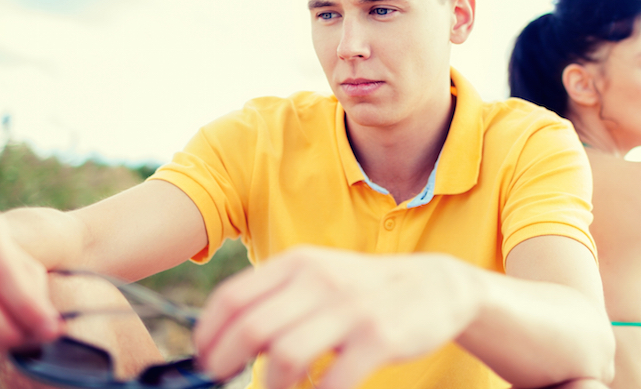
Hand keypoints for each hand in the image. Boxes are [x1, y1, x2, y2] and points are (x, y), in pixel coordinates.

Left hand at [193, 246, 478, 388]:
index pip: (232, 298)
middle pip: (250, 329)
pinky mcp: (378, 338)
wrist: (435, 285)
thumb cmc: (362, 290)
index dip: (208, 336)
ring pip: (284, 357)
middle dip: (227, 364)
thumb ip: (275, 299)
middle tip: (228, 380)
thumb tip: (225, 339)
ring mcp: (350, 309)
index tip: (205, 360)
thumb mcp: (317, 277)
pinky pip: (331, 381)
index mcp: (297, 263)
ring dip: (271, 386)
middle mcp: (319, 281)